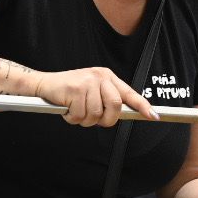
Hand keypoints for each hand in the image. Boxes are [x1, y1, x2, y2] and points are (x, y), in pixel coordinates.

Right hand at [31, 67, 155, 126]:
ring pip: (96, 114)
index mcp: (106, 76)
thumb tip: (120, 115)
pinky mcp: (75, 89)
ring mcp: (87, 82)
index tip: (153, 115)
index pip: (128, 93)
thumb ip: (106, 100)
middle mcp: (99, 77)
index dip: (142, 106)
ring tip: (75, 111)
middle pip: (114, 106)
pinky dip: (72, 118)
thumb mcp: (91, 90)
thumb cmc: (68, 91)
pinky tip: (67, 109)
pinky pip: (80, 115)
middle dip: (105, 120)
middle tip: (93, 120)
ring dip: (84, 120)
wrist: (44, 84)